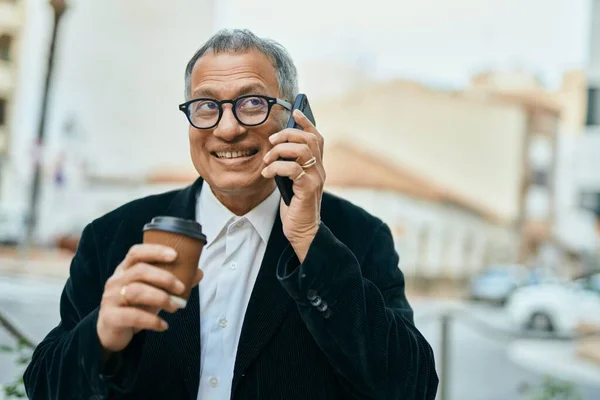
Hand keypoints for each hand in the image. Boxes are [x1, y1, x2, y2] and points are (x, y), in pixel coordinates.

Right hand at [96, 244, 202, 353]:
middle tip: (181, 289)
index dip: (155, 251)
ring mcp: (110, 298)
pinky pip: (132, 316)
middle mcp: (116, 280)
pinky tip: (163, 325)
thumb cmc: (135, 306)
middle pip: (140, 271)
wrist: (112, 332)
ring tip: (176, 307)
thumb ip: (173, 282)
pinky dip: (152, 320)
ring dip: (161, 298)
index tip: (175, 255)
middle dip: (165, 278)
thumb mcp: (154, 292)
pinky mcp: (110, 317)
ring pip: (136, 292)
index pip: (136, 252)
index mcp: (125, 269)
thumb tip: (198, 273)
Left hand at [262, 109, 324, 261]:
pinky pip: (292, 169)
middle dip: (287, 134)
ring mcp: (316, 179)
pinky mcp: (308, 189)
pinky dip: (276, 167)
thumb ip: (289, 164)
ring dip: (279, 151)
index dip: (306, 122)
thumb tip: (276, 146)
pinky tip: (266, 173)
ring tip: (267, 160)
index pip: (316, 136)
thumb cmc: (294, 205)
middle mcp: (320, 169)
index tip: (295, 110)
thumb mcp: (291, 180)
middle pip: (308, 139)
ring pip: (301, 150)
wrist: (302, 230)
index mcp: (316, 165)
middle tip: (271, 141)